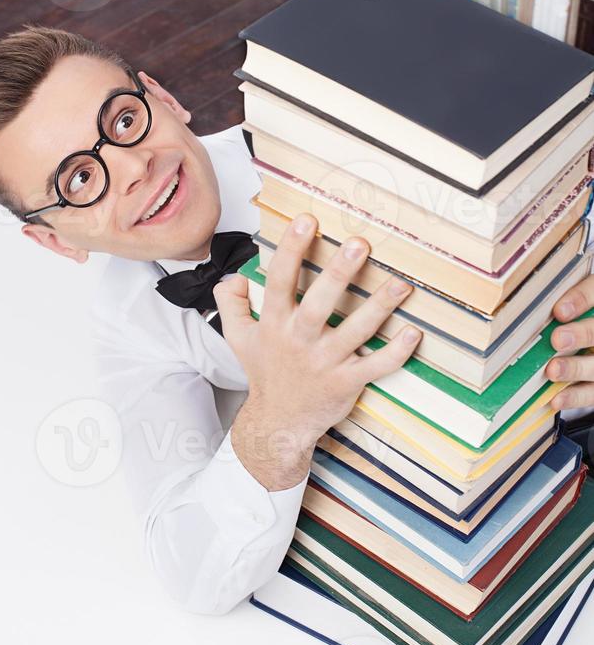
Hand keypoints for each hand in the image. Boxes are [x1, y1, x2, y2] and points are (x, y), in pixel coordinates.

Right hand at [214, 212, 421, 489]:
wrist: (278, 423)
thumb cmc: (265, 374)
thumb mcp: (238, 338)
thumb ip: (231, 304)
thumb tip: (232, 276)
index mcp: (275, 324)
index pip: (280, 281)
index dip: (292, 250)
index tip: (307, 220)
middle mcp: (300, 340)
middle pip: (320, 302)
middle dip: (339, 272)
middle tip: (360, 243)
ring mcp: (326, 362)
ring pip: (355, 331)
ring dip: (380, 307)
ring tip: (401, 283)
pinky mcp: (348, 382)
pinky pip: (376, 366)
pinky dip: (396, 352)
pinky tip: (413, 333)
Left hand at [547, 273, 593, 411]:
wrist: (583, 342)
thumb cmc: (564, 316)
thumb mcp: (564, 299)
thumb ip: (551, 296)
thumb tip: (518, 298)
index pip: (593, 291)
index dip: (580, 299)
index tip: (559, 311)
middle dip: (581, 335)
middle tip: (557, 340)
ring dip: (575, 368)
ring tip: (552, 370)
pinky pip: (592, 392)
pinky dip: (574, 397)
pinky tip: (555, 398)